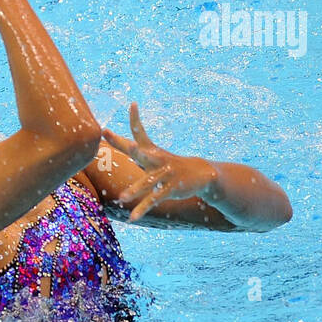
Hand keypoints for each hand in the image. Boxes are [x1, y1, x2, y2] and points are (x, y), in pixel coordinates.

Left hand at [102, 103, 218, 222]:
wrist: (203, 174)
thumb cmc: (170, 164)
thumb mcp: (154, 155)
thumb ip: (136, 149)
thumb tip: (118, 140)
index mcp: (151, 150)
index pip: (140, 132)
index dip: (136, 119)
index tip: (133, 104)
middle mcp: (157, 159)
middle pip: (139, 151)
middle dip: (128, 146)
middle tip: (118, 139)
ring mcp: (164, 174)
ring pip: (147, 182)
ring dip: (135, 190)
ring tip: (122, 198)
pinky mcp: (170, 189)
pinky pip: (154, 200)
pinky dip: (142, 209)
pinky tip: (132, 218)